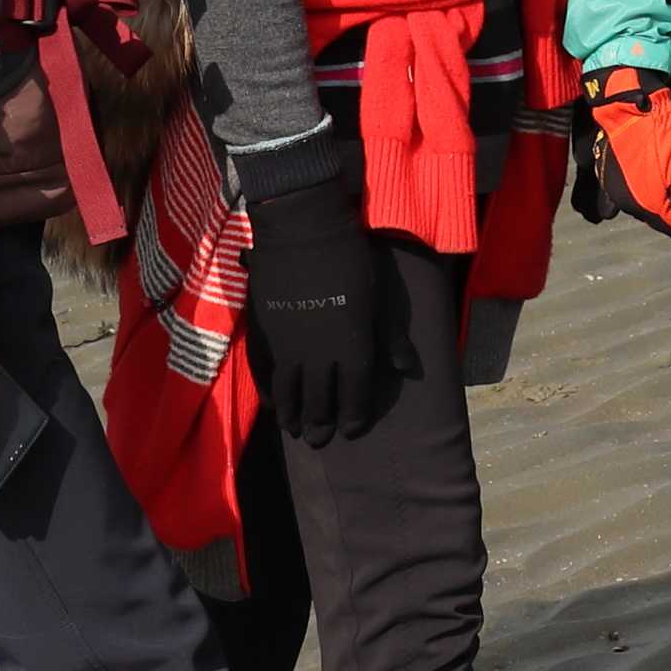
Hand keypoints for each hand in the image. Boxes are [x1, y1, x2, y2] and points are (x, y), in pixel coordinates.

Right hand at [240, 176, 404, 448]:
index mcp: (352, 348)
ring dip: (293, 415)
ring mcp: (287, 347)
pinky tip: (272, 405)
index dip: (353, 416)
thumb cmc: (350, 259)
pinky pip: (263, 374)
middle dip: (321, 424)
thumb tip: (407, 369)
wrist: (303, 230)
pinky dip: (268, 393)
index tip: (350, 431)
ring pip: (288, 394)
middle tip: (319, 440)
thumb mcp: (378, 297)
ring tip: (295, 430)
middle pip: (319, 401)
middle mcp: (318, 356)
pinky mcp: (264, 333)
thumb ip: (389, 337)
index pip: (354, 394)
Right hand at [583, 68, 670, 246]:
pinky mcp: (606, 169)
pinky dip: (632, 195)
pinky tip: (640, 187)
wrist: (629, 99)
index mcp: (648, 207)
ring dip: (656, 204)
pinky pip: (619, 193)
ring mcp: (612, 187)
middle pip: (657, 219)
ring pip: (640, 206)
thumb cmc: (662, 133)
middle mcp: (626, 203)